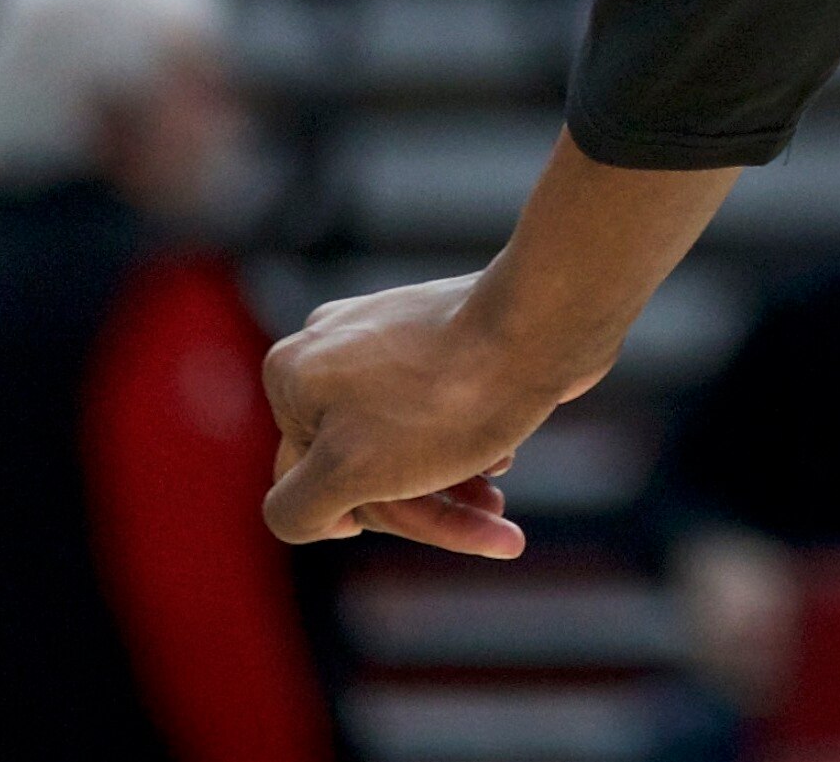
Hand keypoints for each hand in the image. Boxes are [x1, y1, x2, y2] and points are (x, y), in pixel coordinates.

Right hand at [263, 267, 595, 555]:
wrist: (548, 319)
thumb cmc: (446, 400)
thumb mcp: (349, 471)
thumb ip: (295, 509)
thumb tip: (298, 519)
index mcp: (292, 374)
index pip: (309, 483)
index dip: (376, 515)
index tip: (431, 520)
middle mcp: (331, 346)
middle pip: (362, 463)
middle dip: (424, 503)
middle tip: (495, 515)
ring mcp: (388, 337)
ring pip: (405, 441)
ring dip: (451, 484)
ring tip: (501, 503)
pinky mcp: (443, 335)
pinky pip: (437, 410)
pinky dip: (465, 444)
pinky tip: (504, 459)